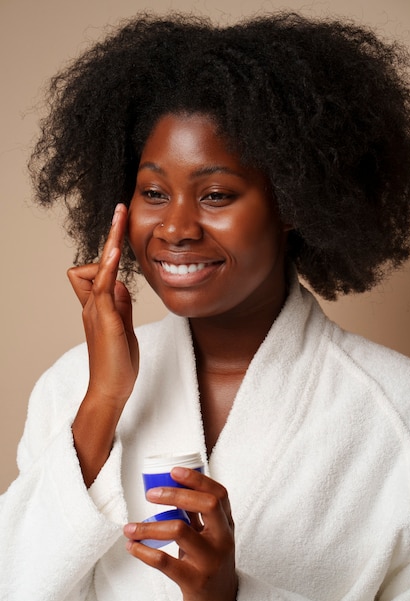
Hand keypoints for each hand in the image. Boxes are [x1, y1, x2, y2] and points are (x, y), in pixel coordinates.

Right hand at [67, 203, 138, 406]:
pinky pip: (101, 287)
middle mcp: (93, 304)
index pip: (97, 269)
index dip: (109, 250)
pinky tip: (115, 251)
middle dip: (110, 235)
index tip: (121, 227)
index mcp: (98, 306)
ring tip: (120, 217)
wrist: (111, 389)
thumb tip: (122, 283)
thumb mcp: (123, 326)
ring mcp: (96, 310)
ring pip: (95, 268)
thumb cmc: (118, 361)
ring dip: (110, 242)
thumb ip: (120, 304)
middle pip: (93, 261)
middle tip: (121, 210)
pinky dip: (107, 267)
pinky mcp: (104, 319)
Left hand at [124, 469, 236, 600]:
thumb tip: (174, 487)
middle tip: (151, 494)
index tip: (174, 471)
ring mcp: (210, 561)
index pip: (219, 494)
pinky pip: (165, 562)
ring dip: (149, 526)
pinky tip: (132, 547)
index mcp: (226, 525)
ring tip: (131, 527)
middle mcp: (222, 540)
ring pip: (180, 530)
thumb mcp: (212, 537)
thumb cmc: (211, 565)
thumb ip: (198, 516)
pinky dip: (143, 552)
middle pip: (206, 504)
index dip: (197, 479)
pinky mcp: (195, 582)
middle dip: (175, 494)